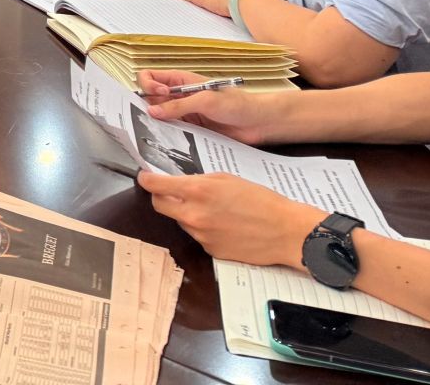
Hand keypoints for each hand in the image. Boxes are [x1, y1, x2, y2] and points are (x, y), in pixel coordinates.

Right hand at [134, 72, 282, 144]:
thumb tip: (153, 111)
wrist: (259, 123)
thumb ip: (178, 105)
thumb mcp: (206, 100)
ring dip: (157, 123)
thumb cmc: (237, 104)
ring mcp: (185, 113)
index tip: (158, 95)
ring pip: (161, 116)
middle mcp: (180, 96)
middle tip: (150, 116)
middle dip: (147, 105)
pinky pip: (173, 131)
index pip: (151, 77)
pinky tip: (169, 140)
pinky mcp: (192, 129)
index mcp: (181, 81)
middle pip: (151, 98)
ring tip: (157, 131)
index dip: (148, 85)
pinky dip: (168, 135)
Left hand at [135, 170, 322, 269]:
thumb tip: (179, 183)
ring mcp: (201, 236)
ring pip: (181, 221)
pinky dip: (204, 229)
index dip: (147, 180)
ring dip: (187, 214)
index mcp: (197, 192)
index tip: (144, 177)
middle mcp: (194, 216)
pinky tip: (223, 225)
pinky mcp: (211, 251)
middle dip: (162, 197)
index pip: (156, 186)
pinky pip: (198, 236)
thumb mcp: (227, 179)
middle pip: (160, 206)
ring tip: (214, 209)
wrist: (285, 231)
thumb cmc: (261, 200)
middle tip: (172, 192)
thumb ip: (199, 181)